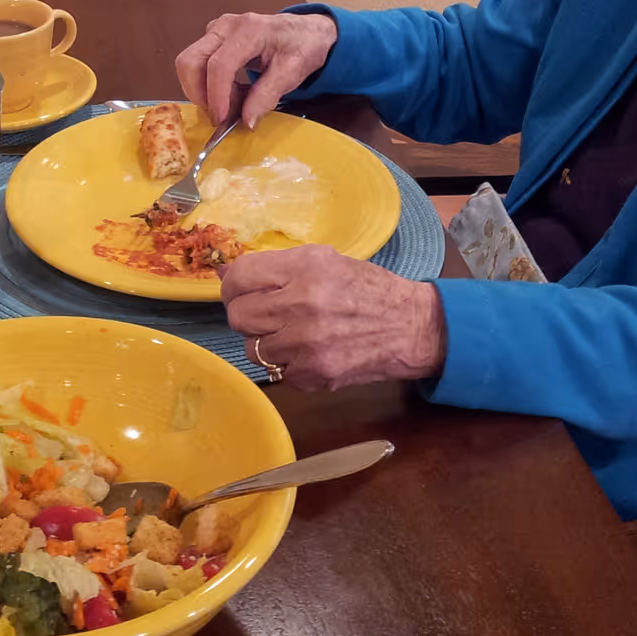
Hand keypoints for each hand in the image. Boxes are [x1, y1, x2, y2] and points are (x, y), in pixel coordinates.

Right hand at [175, 11, 337, 127]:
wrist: (307, 31)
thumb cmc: (302, 46)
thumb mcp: (292, 73)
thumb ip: (267, 96)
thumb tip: (246, 121)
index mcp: (248, 30)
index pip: (219, 65)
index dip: (216, 96)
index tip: (221, 119)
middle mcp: (225, 26)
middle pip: (191, 61)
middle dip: (199, 94)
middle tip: (221, 115)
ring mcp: (216, 30)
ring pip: (188, 63)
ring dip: (202, 90)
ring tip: (230, 103)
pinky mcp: (213, 38)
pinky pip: (196, 64)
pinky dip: (206, 85)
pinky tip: (229, 93)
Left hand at [222, 246, 445, 389]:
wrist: (411, 327)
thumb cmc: (367, 289)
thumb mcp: (326, 261)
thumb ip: (277, 267)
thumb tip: (226, 274)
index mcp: (306, 267)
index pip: (240, 277)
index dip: (233, 286)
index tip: (240, 291)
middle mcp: (304, 303)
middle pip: (239, 316)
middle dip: (247, 316)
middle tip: (264, 315)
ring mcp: (308, 343)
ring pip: (253, 348)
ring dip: (266, 343)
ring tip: (290, 334)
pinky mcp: (315, 373)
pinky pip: (277, 372)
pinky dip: (287, 364)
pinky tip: (309, 352)